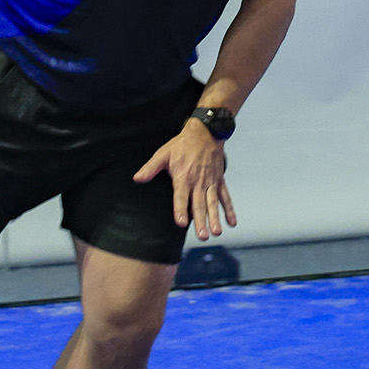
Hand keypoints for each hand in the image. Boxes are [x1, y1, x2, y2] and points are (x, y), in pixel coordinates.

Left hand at [133, 119, 238, 241]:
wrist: (206, 133)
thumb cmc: (183, 145)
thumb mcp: (163, 154)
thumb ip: (151, 168)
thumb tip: (137, 178)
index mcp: (183, 177)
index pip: (181, 197)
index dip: (181, 210)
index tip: (181, 223)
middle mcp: (198, 183)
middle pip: (199, 205)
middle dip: (201, 221)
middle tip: (202, 236)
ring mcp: (210, 183)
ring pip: (212, 204)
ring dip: (215, 218)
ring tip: (216, 232)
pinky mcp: (219, 181)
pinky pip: (225, 197)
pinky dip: (229, 209)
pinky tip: (232, 222)